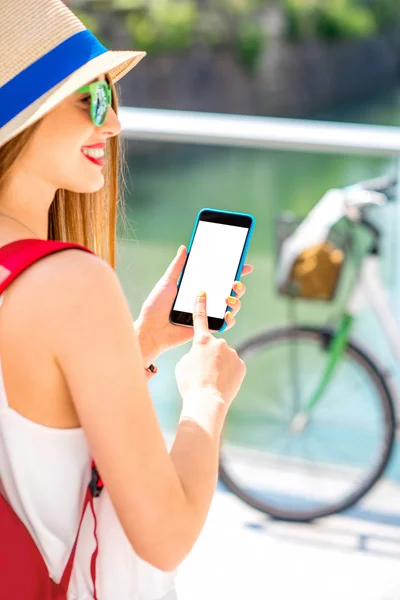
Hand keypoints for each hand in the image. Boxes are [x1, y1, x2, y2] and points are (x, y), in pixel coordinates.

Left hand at [136, 245, 252, 364]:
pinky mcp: (207, 327)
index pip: (218, 277)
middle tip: (235, 283)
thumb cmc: (155, 307)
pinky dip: (230, 319)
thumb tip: (184, 248)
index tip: (243, 264)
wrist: (151, 330)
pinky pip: (225, 324)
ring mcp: (208, 313)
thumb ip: (177, 267)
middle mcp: (205, 300)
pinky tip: (227, 314)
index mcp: (197, 287)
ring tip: (228, 298)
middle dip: (238, 286)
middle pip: (230, 291)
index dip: (233, 271)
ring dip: (236, 301)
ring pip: (232, 306)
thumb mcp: (167, 283)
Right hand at [175, 292, 245, 404]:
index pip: (200, 319)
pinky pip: (233, 366)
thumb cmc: (190, 383)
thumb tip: (201, 354)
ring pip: (224, 357)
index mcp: (202, 341)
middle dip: (210, 357)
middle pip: (214, 347)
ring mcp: (232, 353)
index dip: (200, 305)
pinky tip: (222, 383)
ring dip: (219, 366)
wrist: (206, 401)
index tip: (203, 294)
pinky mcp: (241, 364)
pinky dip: (228, 373)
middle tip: (204, 372)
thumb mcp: (183, 365)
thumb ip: (193, 353)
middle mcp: (219, 343)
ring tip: (212, 381)